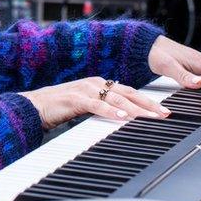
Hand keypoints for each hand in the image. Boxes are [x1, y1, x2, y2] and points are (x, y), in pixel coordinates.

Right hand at [18, 76, 171, 130]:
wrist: (35, 105)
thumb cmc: (60, 107)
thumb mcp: (87, 106)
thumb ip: (104, 107)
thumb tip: (123, 116)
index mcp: (99, 84)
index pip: (129, 91)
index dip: (147, 100)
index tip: (163, 110)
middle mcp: (95, 83)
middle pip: (128, 93)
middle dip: (149, 104)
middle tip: (165, 114)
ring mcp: (86, 89)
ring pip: (116, 98)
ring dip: (135, 108)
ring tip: (150, 116)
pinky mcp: (75, 99)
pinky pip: (96, 105)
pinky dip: (110, 110)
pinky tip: (120, 116)